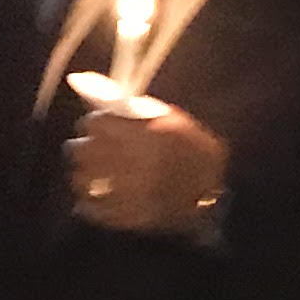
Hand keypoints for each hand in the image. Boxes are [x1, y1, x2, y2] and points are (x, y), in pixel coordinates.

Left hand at [64, 97, 227, 233]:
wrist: (218, 193)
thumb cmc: (191, 148)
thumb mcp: (167, 118)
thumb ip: (126, 104)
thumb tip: (80, 82)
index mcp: (149, 135)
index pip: (96, 124)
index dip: (95, 123)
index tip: (100, 126)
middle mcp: (138, 164)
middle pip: (84, 151)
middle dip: (85, 147)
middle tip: (91, 148)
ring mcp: (134, 194)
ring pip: (84, 180)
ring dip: (83, 173)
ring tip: (89, 172)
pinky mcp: (132, 217)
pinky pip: (94, 209)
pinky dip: (89, 203)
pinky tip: (93, 196)